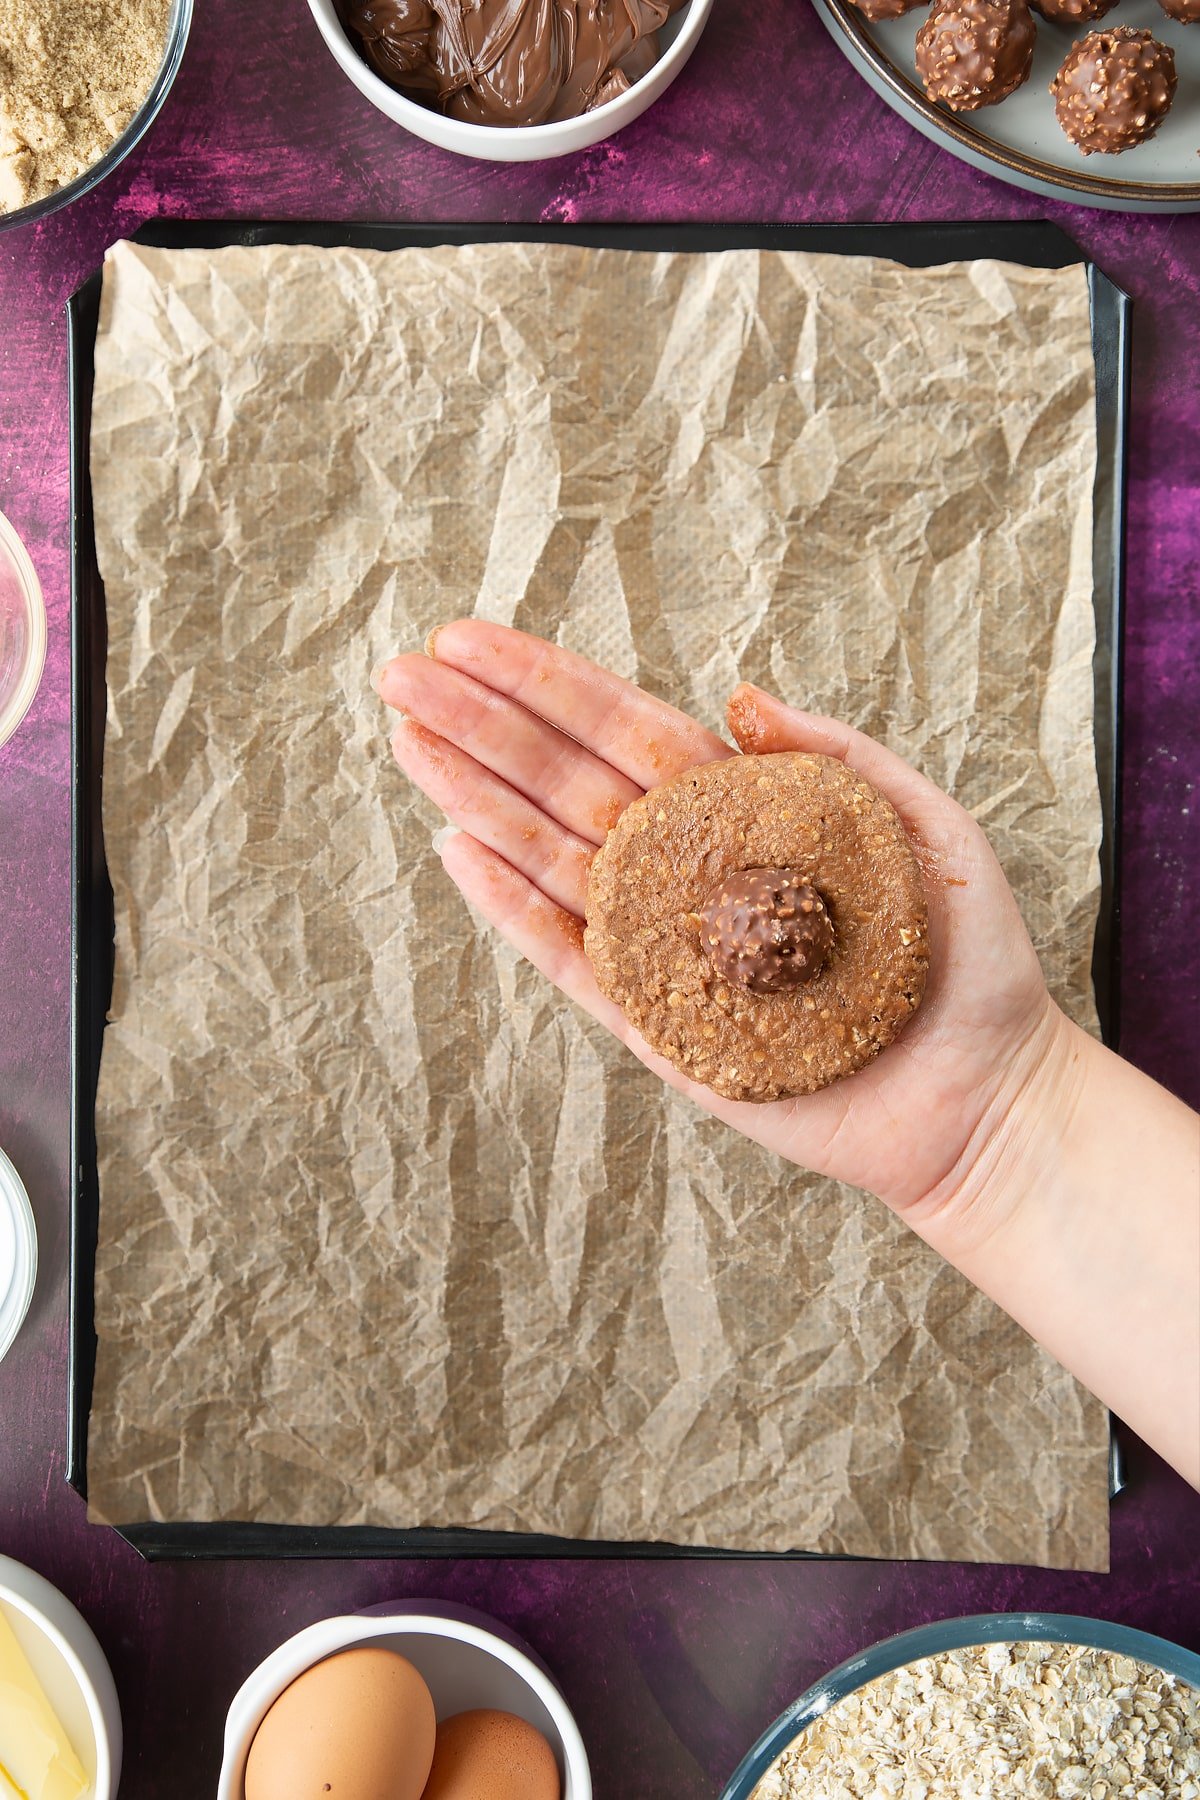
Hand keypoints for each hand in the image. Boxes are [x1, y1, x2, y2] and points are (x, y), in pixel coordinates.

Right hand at [374, 622, 1067, 1254]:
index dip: (547, 684)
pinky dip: (513, 908)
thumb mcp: (926, 828)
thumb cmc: (966, 963)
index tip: (470, 639)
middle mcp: (687, 869)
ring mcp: (663, 944)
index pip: (625, 729)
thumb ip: (837, 755)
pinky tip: (457, 850)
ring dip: (475, 799)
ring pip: (550, 858)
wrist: (980, 1097)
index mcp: (743, 813)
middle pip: (566, 782)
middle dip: (482, 726)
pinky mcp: (656, 1023)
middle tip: (401, 675)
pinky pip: (571, 957)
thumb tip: (739, 693)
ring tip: (407, 740)